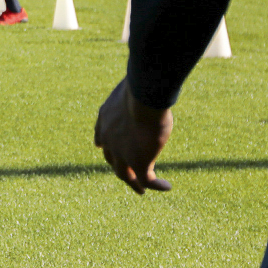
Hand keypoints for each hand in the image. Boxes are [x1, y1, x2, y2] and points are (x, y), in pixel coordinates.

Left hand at [93, 79, 173, 193]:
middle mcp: (108, 138)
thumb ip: (139, 88)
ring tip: (141, 190)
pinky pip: (146, 179)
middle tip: (127, 174)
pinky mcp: (138, 162)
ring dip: (133, 182)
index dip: (103, 144)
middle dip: (119, 166)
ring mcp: (121, 152)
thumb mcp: (136, 86)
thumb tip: (150, 78)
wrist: (142, 99)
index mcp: (105, 119)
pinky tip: (166, 187)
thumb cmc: (141, 87)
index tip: (101, 147)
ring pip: (125, 174)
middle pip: (111, 158)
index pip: (101, 136)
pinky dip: (155, 185)